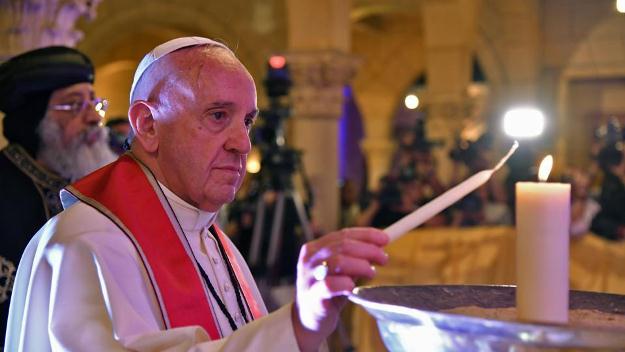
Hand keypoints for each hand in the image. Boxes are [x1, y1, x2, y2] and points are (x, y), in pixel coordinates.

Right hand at [291, 228, 388, 350]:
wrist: (308, 320)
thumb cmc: (327, 293)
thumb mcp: (338, 271)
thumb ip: (353, 259)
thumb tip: (378, 247)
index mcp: (314, 248)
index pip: (343, 234)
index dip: (366, 235)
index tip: (384, 239)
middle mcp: (309, 260)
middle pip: (343, 246)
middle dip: (369, 250)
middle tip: (383, 259)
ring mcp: (309, 277)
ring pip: (338, 261)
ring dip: (361, 265)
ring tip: (371, 273)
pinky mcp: (313, 296)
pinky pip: (330, 285)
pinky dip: (346, 283)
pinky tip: (353, 287)